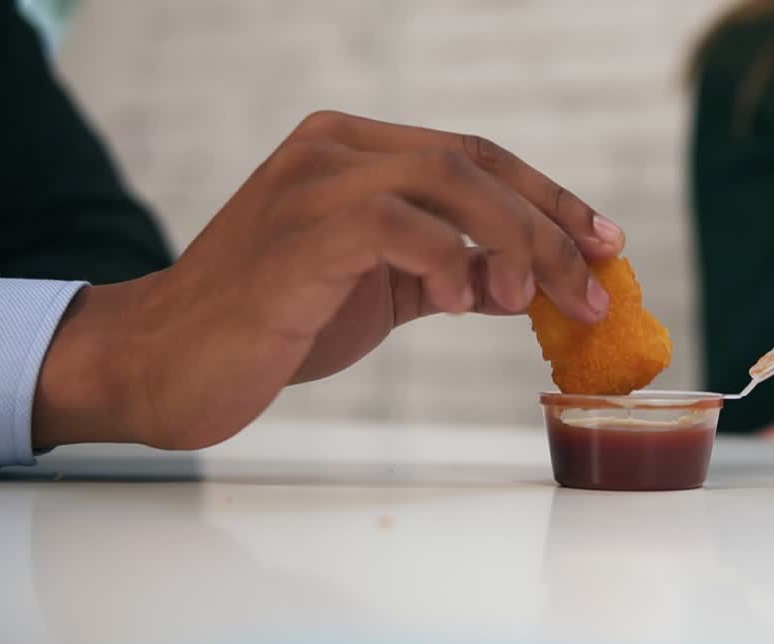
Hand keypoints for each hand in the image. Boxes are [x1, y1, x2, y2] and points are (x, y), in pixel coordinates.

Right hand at [32, 111, 625, 450]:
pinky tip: (459, 302)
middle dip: (550, 227)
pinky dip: (446, 262)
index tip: (605, 243)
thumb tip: (526, 283)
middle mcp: (334, 150)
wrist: (167, 363)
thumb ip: (450, 274)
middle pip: (474, 163)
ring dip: (515, 243)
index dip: (550, 198)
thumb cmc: (274, 323)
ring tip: (541, 300)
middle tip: (593, 291)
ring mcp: (312, 185)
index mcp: (354, 151)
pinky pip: (397, 228)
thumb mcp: (382, 291)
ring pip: (447, 181)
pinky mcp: (297, 235)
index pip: (476, 156)